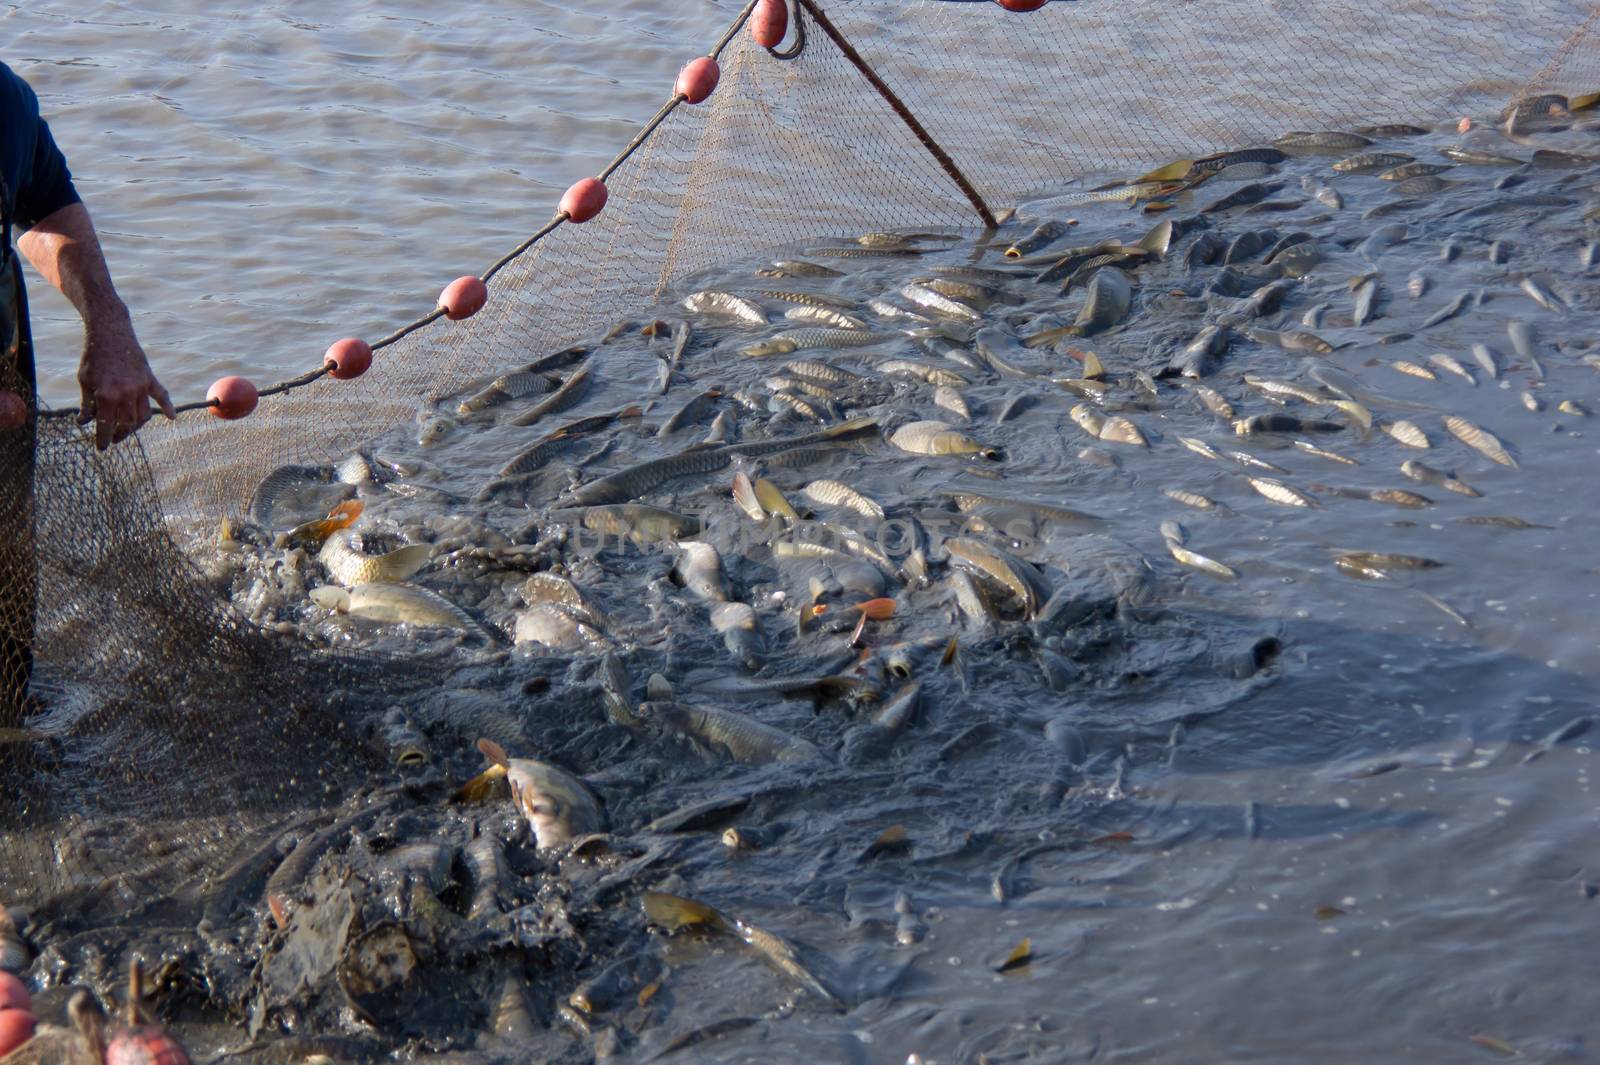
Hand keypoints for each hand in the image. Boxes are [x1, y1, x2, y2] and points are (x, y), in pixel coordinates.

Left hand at [75, 316, 175, 449]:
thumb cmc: (94, 357)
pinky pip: (162, 395)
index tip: (101, 448)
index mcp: (106, 395)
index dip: (102, 439)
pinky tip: (172, 418)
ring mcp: (141, 386)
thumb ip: (86, 403)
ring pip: (143, 415)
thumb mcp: (85, 381)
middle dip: (119, 435)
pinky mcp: (150, 379)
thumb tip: (83, 422)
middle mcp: (126, 393)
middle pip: (127, 424)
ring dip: (136, 426)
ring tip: (128, 430)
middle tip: (113, 440)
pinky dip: (168, 407)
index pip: (105, 424)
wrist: (110, 333)